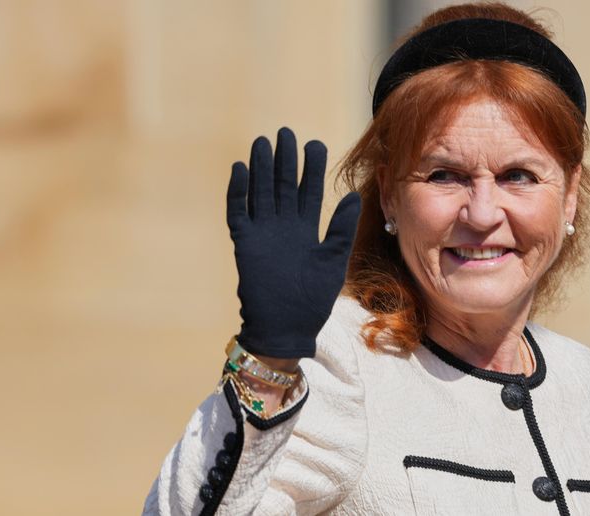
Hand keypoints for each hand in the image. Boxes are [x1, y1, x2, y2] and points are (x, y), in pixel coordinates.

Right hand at [226, 127, 360, 357]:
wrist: (286, 327)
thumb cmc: (312, 299)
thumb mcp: (334, 262)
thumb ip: (341, 229)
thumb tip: (352, 196)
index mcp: (306, 229)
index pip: (308, 191)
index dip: (310, 168)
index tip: (314, 144)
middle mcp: (284, 226)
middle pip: (283, 185)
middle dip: (285, 160)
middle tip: (286, 132)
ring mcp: (262, 233)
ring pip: (260, 192)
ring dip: (261, 168)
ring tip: (262, 143)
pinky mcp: (244, 243)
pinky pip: (238, 212)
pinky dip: (238, 192)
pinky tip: (240, 169)